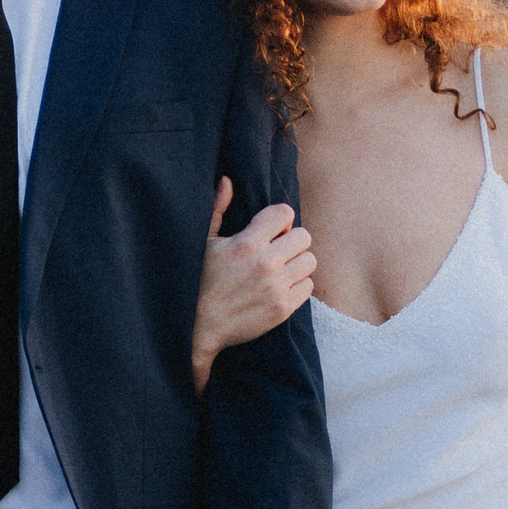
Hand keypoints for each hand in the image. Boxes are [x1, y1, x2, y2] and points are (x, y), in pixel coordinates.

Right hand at [192, 177, 314, 392]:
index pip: (285, 213)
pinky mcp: (283, 309)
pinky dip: (298, 285)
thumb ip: (218, 209)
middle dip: (292, 241)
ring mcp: (276, 288)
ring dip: (297, 263)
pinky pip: (308, 287)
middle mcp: (265, 263)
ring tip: (280, 269)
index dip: (280, 219)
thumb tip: (227, 181)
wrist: (198, 327)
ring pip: (310, 261)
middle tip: (277, 251)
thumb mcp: (205, 242)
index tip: (271, 230)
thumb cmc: (198, 281)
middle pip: (304, 237)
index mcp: (246, 243)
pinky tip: (280, 287)